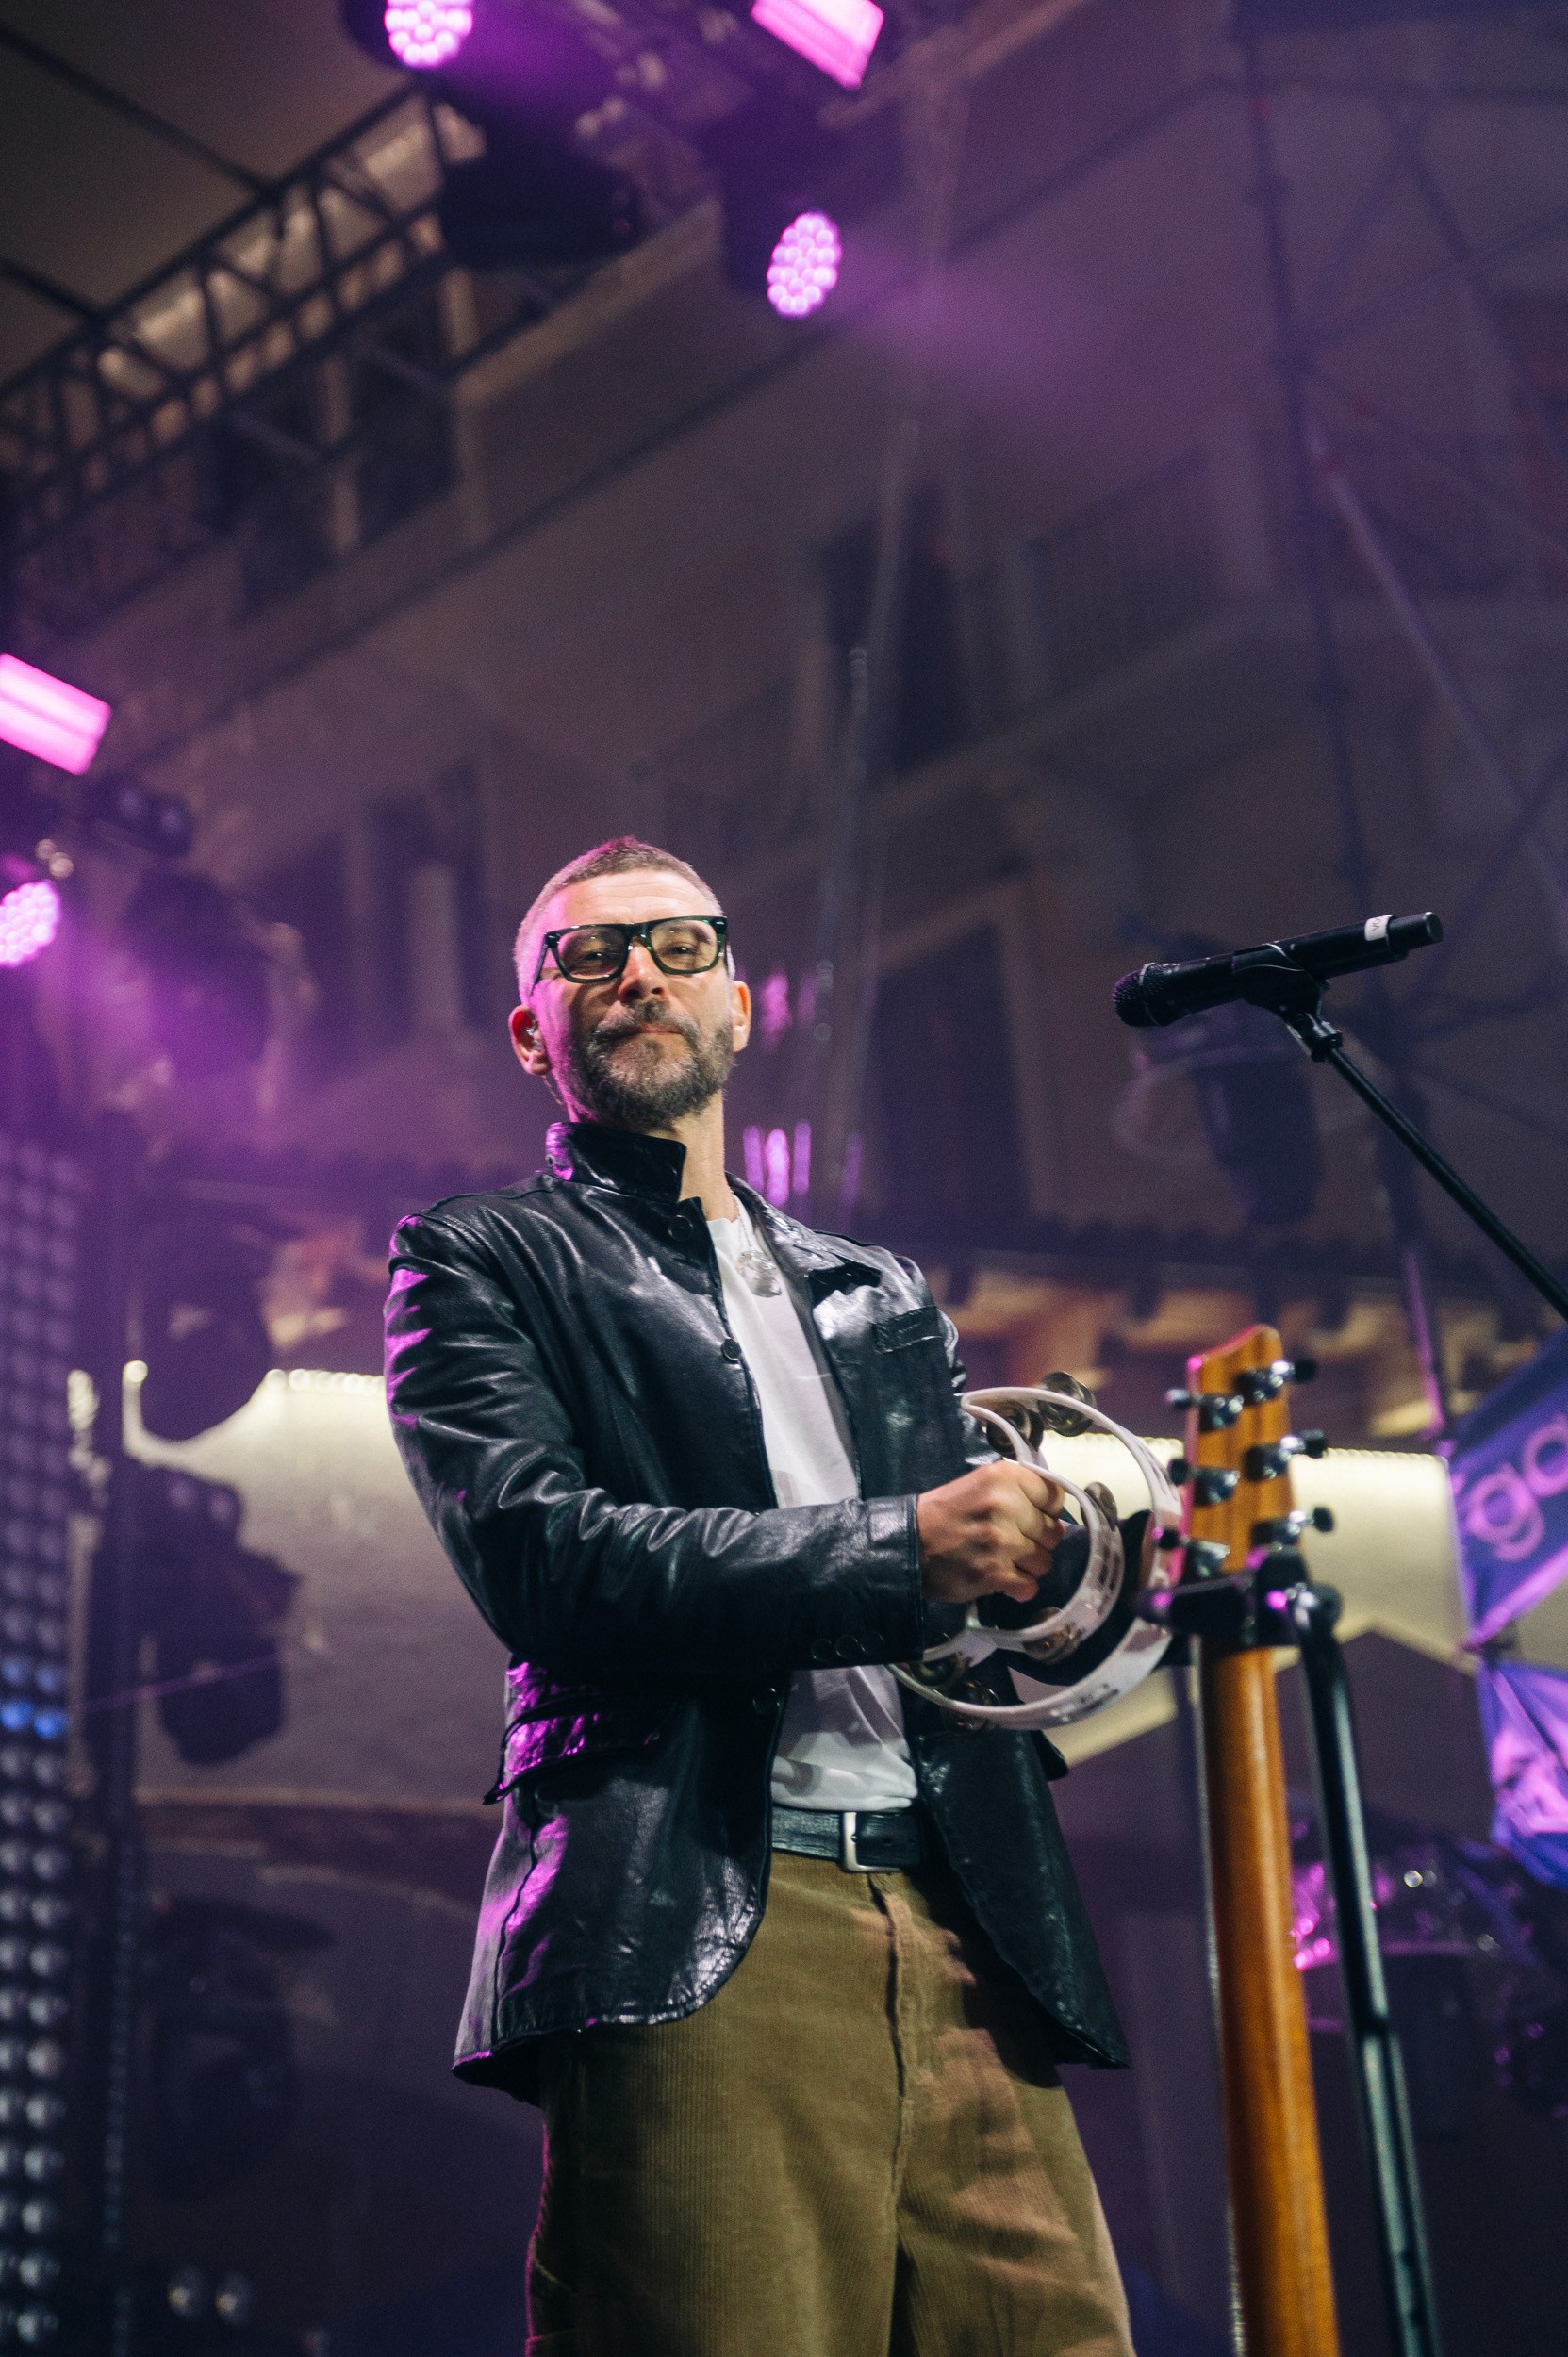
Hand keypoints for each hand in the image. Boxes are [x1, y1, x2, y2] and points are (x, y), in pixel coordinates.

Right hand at [916, 1461, 1065, 1606]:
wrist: (908, 1544)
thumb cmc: (944, 1513)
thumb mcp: (979, 1484)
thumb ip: (1016, 1491)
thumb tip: (1052, 1513)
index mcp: (1004, 1477)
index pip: (1055, 1496)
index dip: (1046, 1511)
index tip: (1031, 1518)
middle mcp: (1006, 1505)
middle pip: (1053, 1532)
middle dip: (1038, 1541)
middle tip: (1014, 1543)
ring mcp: (1002, 1541)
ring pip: (1044, 1562)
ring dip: (1028, 1567)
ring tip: (1005, 1562)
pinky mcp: (995, 1573)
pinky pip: (1030, 1586)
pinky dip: (1019, 1588)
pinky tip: (1002, 1580)